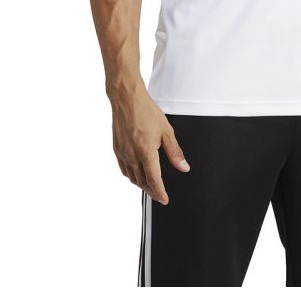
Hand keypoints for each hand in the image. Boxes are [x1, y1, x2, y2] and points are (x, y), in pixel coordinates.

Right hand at [111, 88, 189, 202]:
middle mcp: (132, 155)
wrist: (126, 100)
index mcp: (146, 151)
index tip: (165, 200)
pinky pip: (124, 170)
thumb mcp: (166, 131)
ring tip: (150, 187)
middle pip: (142, 182)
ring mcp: (122, 153)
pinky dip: (131, 176)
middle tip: (160, 196)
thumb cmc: (146, 111)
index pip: (154, 180)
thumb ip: (175, 152)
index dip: (160, 192)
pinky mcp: (116, 150)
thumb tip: (184, 167)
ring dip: (142, 185)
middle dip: (152, 191)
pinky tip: (137, 175)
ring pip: (132, 178)